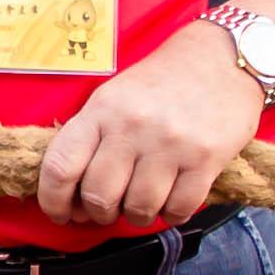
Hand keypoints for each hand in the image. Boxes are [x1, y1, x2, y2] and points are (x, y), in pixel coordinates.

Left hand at [32, 26, 264, 229]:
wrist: (221, 59)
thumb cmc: (160, 83)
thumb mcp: (113, 97)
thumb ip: (91, 138)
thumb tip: (73, 195)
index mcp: (101, 110)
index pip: (61, 167)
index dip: (53, 201)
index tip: (61, 214)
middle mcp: (132, 127)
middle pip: (99, 196)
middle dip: (99, 213)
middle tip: (108, 210)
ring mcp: (170, 144)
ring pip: (139, 208)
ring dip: (137, 216)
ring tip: (142, 204)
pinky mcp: (206, 159)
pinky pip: (179, 208)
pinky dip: (172, 215)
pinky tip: (172, 202)